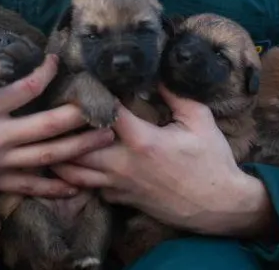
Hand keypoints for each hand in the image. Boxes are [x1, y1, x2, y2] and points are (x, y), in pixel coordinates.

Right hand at [0, 22, 114, 214]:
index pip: (25, 88)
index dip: (47, 73)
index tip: (58, 62)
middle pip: (48, 126)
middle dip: (79, 115)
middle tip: (106, 106)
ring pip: (46, 157)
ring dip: (79, 148)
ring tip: (106, 139)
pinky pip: (28, 187)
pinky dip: (54, 188)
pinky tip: (77, 186)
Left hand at [50, 85, 277, 239]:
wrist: (219, 205)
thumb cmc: (211, 160)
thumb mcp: (200, 119)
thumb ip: (175, 94)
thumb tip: (155, 72)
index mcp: (142, 140)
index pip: (104, 113)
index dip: (91, 95)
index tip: (86, 81)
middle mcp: (123, 164)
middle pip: (76, 145)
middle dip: (65, 126)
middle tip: (60, 107)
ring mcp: (119, 185)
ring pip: (75, 171)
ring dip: (63, 152)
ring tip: (59, 134)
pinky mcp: (121, 200)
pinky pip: (90, 187)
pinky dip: (79, 175)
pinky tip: (78, 160)